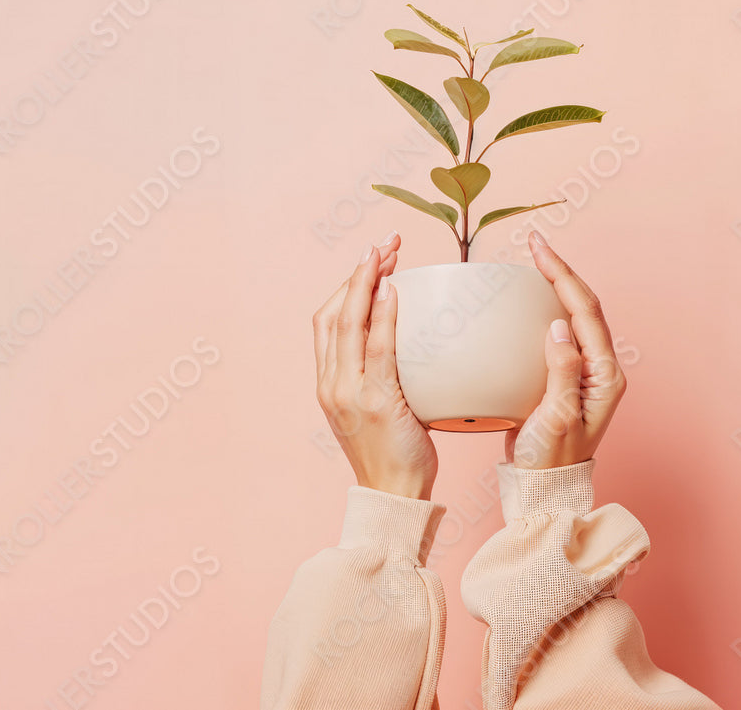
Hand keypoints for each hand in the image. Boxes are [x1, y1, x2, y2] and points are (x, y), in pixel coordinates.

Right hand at [313, 232, 437, 499]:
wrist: (392, 496)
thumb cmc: (395, 456)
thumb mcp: (380, 409)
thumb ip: (384, 376)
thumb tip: (412, 344)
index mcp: (328, 383)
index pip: (327, 321)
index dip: (347, 285)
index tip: (371, 261)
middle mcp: (331, 383)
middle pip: (333, 313)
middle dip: (357, 273)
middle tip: (382, 244)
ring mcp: (347, 392)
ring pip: (348, 323)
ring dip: (366, 281)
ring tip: (386, 253)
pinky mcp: (373, 401)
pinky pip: (377, 349)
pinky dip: (382, 315)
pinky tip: (394, 289)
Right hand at [506, 231, 627, 469]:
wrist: (545, 488)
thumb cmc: (550, 460)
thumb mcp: (555, 418)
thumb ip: (562, 372)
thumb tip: (558, 326)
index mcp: (604, 374)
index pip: (585, 310)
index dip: (563, 275)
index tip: (538, 250)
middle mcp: (599, 369)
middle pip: (583, 306)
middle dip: (560, 271)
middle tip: (533, 243)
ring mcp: (584, 373)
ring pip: (573, 316)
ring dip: (555, 286)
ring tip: (532, 263)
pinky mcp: (565, 378)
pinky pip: (558, 333)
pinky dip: (543, 310)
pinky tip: (524, 304)